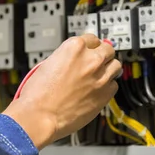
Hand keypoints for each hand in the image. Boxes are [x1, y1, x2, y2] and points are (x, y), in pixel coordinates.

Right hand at [3, 34, 120, 148]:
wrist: (40, 116)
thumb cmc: (38, 94)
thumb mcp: (47, 64)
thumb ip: (66, 58)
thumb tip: (74, 60)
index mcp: (75, 47)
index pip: (92, 38)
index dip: (90, 46)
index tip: (90, 50)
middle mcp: (91, 60)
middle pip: (108, 49)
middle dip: (102, 55)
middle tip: (96, 62)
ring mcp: (101, 77)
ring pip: (116, 66)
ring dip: (108, 69)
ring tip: (99, 76)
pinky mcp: (106, 94)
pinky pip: (114, 85)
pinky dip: (107, 87)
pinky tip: (97, 90)